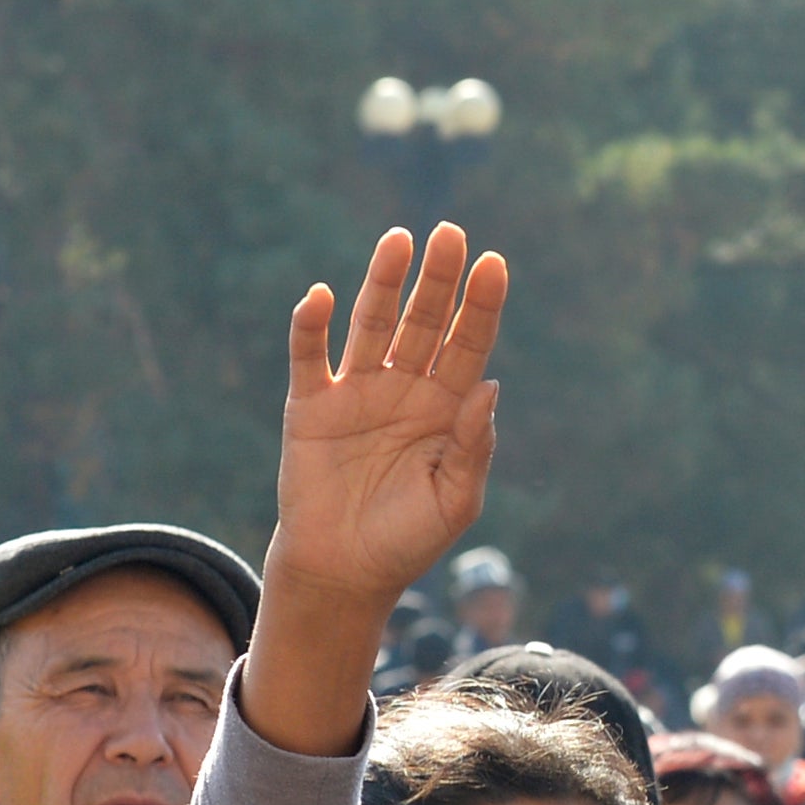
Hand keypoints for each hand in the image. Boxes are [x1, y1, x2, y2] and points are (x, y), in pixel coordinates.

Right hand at [274, 224, 509, 605]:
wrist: (346, 570)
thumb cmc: (408, 538)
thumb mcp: (455, 500)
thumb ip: (474, 446)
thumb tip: (489, 387)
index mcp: (448, 409)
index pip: (469, 344)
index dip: (481, 305)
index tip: (495, 263)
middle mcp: (405, 390)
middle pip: (425, 322)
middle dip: (438, 279)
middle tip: (450, 233)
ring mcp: (357, 392)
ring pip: (372, 325)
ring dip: (384, 283)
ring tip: (399, 241)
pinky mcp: (310, 406)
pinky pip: (310, 357)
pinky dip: (311, 326)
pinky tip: (320, 296)